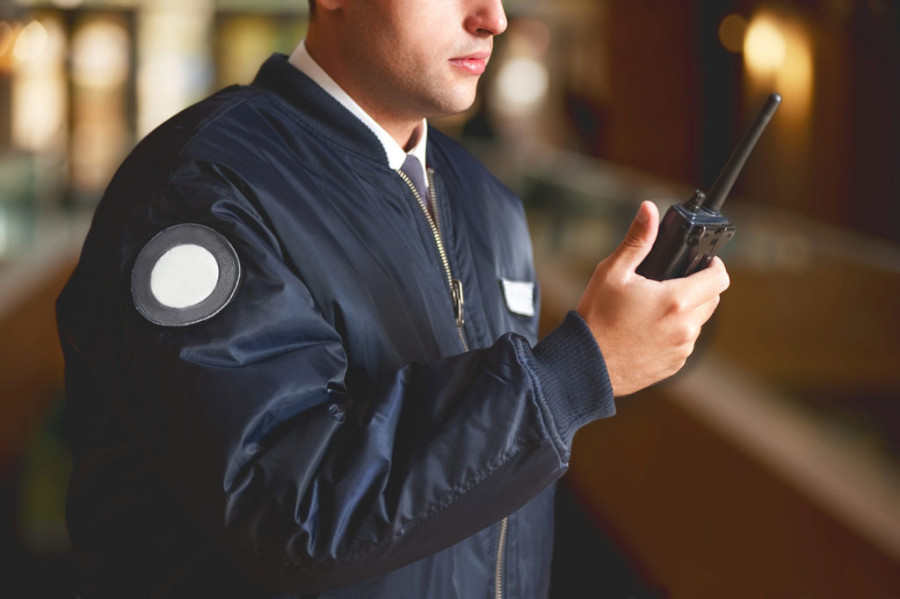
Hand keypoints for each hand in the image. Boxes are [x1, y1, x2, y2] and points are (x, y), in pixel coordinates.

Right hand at [577, 201, 729, 396]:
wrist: (586, 364)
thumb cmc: (597, 317)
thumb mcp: (613, 272)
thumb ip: (637, 240)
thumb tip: (649, 209)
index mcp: (676, 300)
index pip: (719, 278)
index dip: (714, 266)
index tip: (702, 262)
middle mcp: (686, 327)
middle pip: (712, 299)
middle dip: (698, 287)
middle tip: (670, 282)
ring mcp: (682, 349)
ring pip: (698, 322)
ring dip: (686, 311)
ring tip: (654, 307)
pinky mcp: (674, 365)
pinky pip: (684, 342)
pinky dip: (674, 333)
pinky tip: (648, 329)